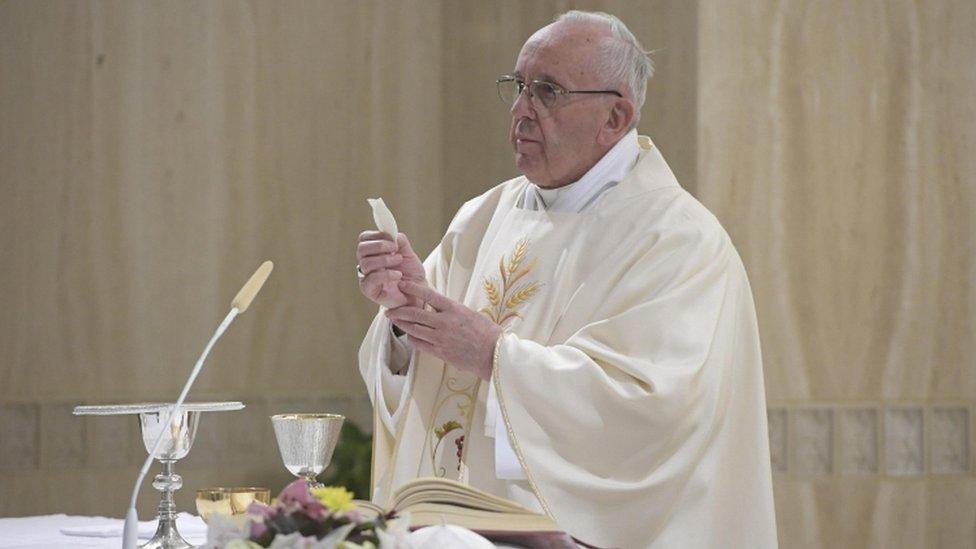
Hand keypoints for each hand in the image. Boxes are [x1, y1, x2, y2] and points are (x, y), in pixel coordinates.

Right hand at [357, 231, 426, 308]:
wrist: (418, 294)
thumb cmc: (411, 274)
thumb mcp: (409, 254)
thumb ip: (401, 243)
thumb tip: (393, 234)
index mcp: (373, 252)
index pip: (364, 239)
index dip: (377, 235)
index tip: (392, 239)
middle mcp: (366, 263)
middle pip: (361, 249)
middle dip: (379, 246)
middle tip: (394, 249)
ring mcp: (366, 277)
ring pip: (365, 263)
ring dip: (384, 259)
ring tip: (399, 261)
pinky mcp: (369, 290)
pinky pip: (370, 279)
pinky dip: (386, 275)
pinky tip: (398, 275)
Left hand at [385, 281, 502, 380]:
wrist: (494, 354)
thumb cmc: (486, 332)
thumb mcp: (470, 313)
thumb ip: (452, 310)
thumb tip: (437, 306)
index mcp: (454, 309)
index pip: (428, 295)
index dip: (412, 289)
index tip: (402, 284)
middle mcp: (445, 322)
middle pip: (415, 314)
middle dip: (399, 311)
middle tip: (389, 310)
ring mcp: (441, 338)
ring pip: (414, 329)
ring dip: (402, 324)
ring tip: (395, 320)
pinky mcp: (440, 352)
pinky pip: (420, 344)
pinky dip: (412, 338)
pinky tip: (410, 335)